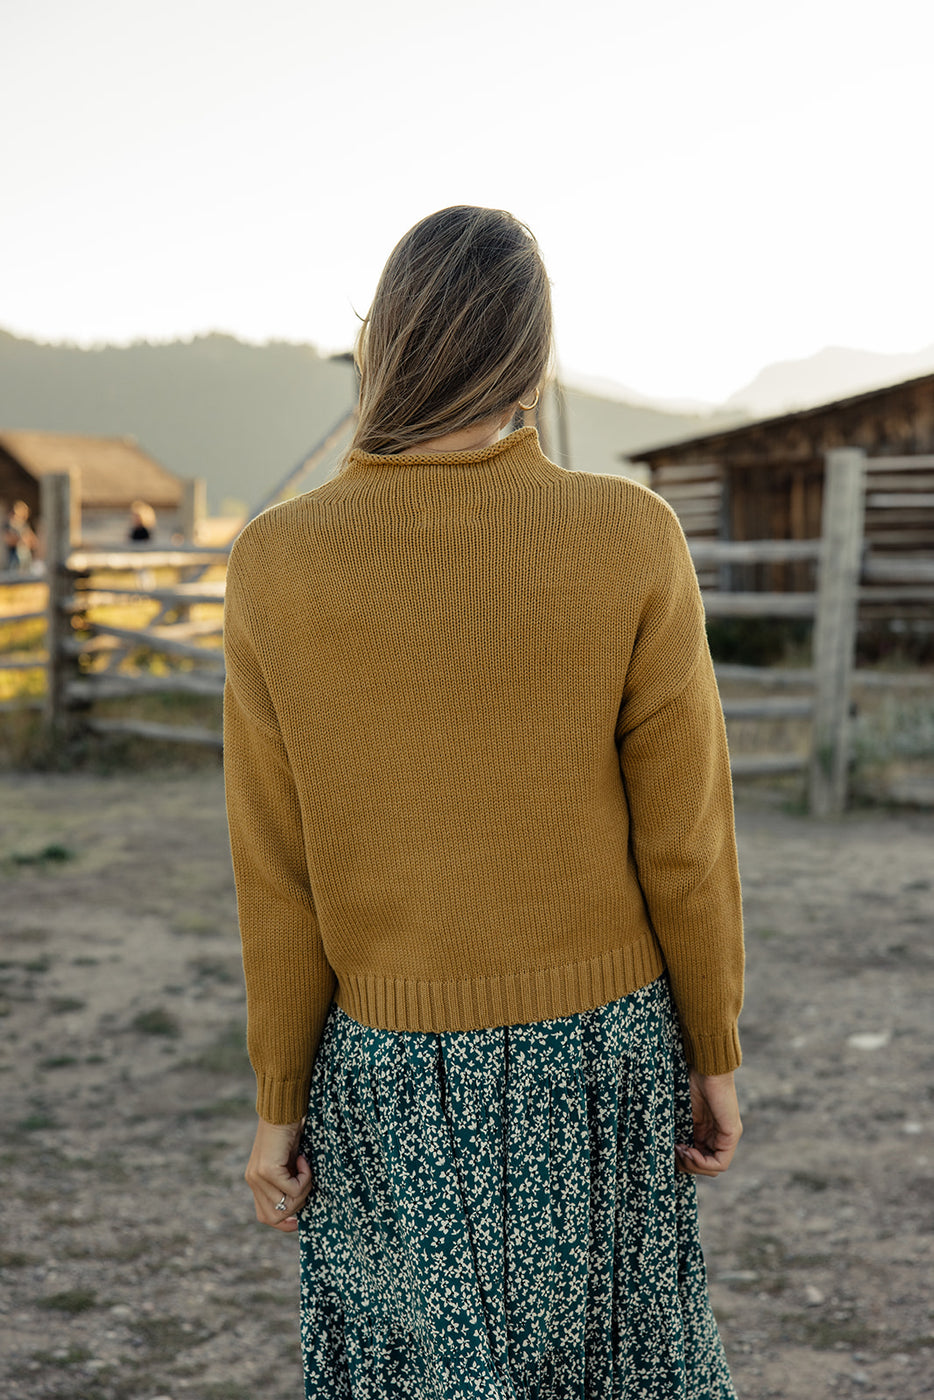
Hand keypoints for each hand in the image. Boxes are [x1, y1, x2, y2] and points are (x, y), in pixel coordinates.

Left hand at [244, 1117, 312, 1231]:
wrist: (284, 1108)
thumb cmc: (291, 1132)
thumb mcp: (289, 1164)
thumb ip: (288, 1182)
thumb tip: (300, 1206)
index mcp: (256, 1181)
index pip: (265, 1216)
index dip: (283, 1224)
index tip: (299, 1221)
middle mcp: (253, 1181)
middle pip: (275, 1216)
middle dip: (297, 1205)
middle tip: (306, 1181)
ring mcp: (258, 1177)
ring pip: (286, 1205)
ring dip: (304, 1189)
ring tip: (305, 1167)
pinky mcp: (267, 1170)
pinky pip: (292, 1189)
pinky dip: (305, 1177)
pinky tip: (302, 1159)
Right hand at [675, 1068, 741, 1177]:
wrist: (705, 1066)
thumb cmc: (690, 1081)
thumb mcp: (681, 1112)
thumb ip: (679, 1129)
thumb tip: (666, 1148)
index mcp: (707, 1130)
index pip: (699, 1159)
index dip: (685, 1160)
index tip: (673, 1147)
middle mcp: (719, 1136)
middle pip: (706, 1167)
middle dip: (687, 1165)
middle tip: (675, 1150)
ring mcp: (727, 1136)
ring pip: (713, 1168)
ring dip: (693, 1165)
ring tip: (681, 1150)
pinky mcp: (731, 1134)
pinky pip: (720, 1162)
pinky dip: (702, 1162)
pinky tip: (689, 1151)